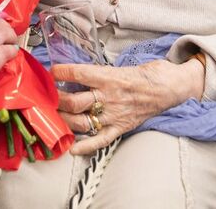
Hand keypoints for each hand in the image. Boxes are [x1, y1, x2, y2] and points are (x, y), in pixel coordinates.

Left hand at [52, 59, 202, 154]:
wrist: (168, 87)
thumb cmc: (144, 74)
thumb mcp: (120, 66)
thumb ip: (99, 72)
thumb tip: (75, 73)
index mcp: (109, 77)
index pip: (78, 73)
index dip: (60, 72)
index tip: (51, 72)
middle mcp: (109, 97)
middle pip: (74, 101)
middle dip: (56, 100)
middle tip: (47, 97)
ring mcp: (114, 115)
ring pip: (82, 121)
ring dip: (64, 120)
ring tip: (54, 116)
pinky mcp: (121, 127)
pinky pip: (100, 140)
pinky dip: (86, 146)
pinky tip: (73, 149)